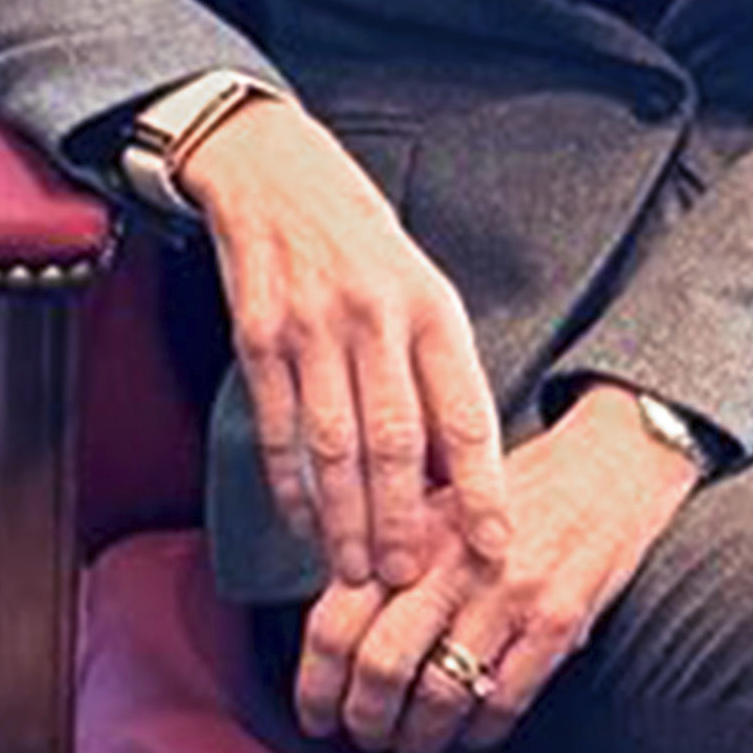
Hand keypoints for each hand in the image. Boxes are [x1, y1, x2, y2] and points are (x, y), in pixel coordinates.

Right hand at [177, 94, 512, 589]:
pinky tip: (302, 521)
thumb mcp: (421, 289)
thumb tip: (456, 471)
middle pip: (395, 441)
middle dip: (404, 521)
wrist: (273, 173)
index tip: (495, 545)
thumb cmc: (359, 240)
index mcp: (432, 309)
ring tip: (354, 569)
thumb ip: (437, 373)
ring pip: (332, 445)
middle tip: (408, 579)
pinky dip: (289, 484)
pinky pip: (277, 426)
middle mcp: (375, 319)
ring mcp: (311, 328)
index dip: (483, 488)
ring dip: (344, 517)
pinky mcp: (257, 336)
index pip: (466, 415)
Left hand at [293, 389, 706, 752]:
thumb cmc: (512, 496)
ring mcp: (506, 594)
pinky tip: (471, 737)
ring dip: (418, 739)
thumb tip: (332, 644)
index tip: (313, 717)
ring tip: (413, 750)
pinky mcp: (558, 621)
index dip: (314, 685)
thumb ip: (386, 564)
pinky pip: (504, 699)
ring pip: (440, 694)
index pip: (335, 623)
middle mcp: (450, 565)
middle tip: (365, 740)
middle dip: (364, 721)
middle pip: (379, 666)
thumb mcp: (436, 509)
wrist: (610, 465)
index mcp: (408, 537)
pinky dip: (479, 733)